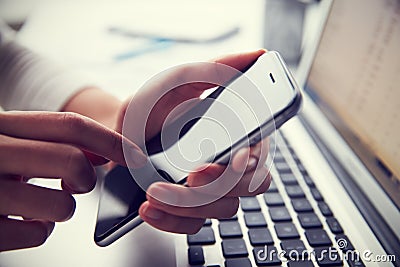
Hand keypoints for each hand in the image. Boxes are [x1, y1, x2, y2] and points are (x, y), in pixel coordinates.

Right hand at [0, 111, 145, 250]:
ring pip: (61, 205)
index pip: (70, 125)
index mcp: (2, 126)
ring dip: (61, 208)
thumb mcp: (9, 139)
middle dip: (86, 177)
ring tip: (38, 203)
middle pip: (71, 162)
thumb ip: (51, 139)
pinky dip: (39, 230)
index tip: (134, 155)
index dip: (110, 140)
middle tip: (77, 182)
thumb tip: (101, 150)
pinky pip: (37, 234)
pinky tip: (20, 220)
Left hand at [118, 49, 271, 232]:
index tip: (229, 159)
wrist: (118, 132)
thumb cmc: (153, 106)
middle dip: (220, 186)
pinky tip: (150, 208)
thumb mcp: (180, 81)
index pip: (261, 156)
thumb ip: (217, 68)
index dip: (251, 163)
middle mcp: (226, 165)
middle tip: (191, 175)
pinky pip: (194, 227)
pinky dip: (172, 221)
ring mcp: (209, 190)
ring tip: (153, 191)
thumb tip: (256, 55)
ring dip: (189, 205)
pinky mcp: (189, 209)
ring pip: (222, 210)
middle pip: (249, 189)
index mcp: (233, 136)